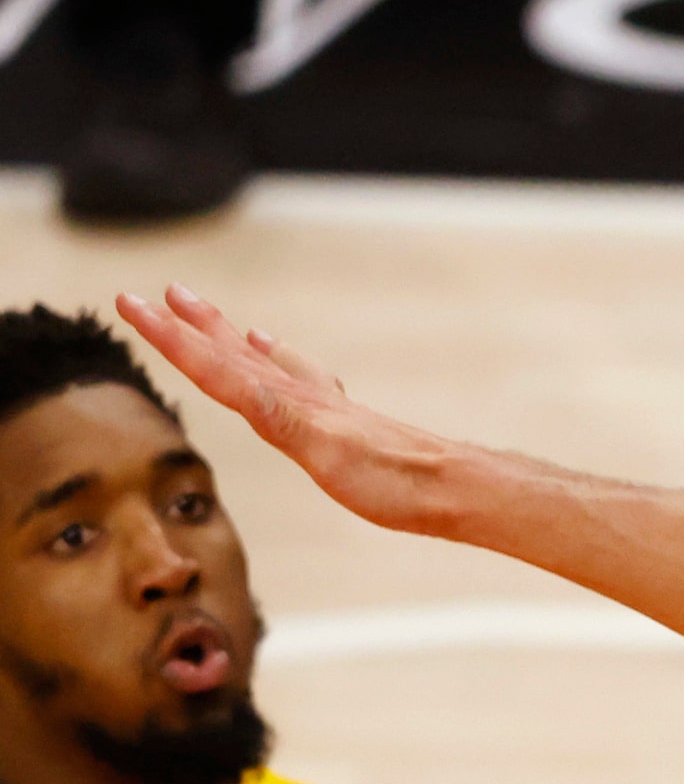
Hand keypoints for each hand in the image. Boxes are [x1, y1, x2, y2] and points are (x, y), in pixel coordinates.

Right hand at [115, 286, 459, 536]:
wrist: (451, 489)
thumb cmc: (395, 480)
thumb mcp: (328, 452)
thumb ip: (283, 415)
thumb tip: (249, 367)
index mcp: (290, 404)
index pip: (216, 365)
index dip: (172, 338)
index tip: (132, 303)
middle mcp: (302, 397)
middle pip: (236, 355)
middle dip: (193, 328)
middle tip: (160, 294)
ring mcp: (322, 406)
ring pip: (260, 362)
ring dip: (225, 337)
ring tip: (201, 311)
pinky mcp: (342, 421)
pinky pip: (297, 380)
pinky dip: (274, 360)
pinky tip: (271, 350)